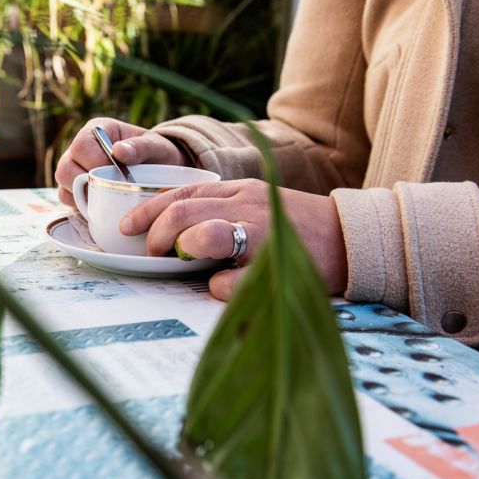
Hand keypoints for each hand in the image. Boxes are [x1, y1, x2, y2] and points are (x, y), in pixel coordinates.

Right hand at [54, 117, 186, 207]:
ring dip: (82, 198)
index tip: (116, 174)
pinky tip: (101, 207)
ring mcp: (76, 171)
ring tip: (107, 200)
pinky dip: (82, 208)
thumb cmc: (158, 155)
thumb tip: (119, 151)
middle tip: (110, 190)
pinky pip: (68, 201)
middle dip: (85, 184)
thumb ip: (142, 147)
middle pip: (65, 169)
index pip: (81, 146)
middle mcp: (81, 150)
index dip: (94, 163)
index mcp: (97, 131)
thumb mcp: (157, 148)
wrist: (162, 173)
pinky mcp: (77, 190)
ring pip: (63, 187)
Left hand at [119, 179, 347, 299]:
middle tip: (154, 253)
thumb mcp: (255, 205)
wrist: (352, 238)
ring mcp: (261, 234)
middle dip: (157, 235)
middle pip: (182, 212)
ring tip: (183, 263)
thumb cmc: (296, 227)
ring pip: (204, 235)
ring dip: (184, 251)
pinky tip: (221, 287)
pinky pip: (228, 280)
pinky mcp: (273, 265)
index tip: (127, 227)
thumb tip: (173, 230)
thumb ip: (219, 210)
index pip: (181, 192)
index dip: (147, 210)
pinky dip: (216, 287)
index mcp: (237, 190)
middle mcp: (246, 206)